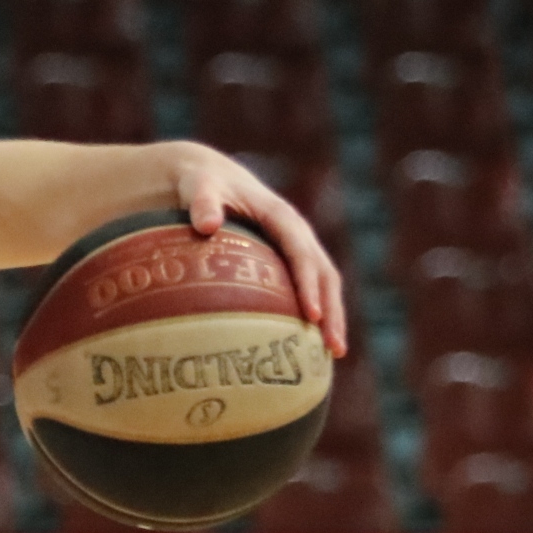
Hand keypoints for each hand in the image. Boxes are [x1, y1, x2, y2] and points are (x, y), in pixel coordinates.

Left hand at [170, 142, 351, 357]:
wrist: (210, 178)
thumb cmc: (201, 185)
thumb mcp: (199, 187)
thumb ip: (202, 202)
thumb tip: (207, 225)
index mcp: (280, 216)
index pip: (301, 253)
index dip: (308, 283)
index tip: (312, 315)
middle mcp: (297, 233)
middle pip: (325, 274)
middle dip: (333, 310)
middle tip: (333, 347)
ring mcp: (297, 248)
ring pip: (325, 284)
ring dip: (333, 317)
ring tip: (334, 354)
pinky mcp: (289, 261)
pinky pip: (310, 289)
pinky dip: (316, 314)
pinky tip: (309, 346)